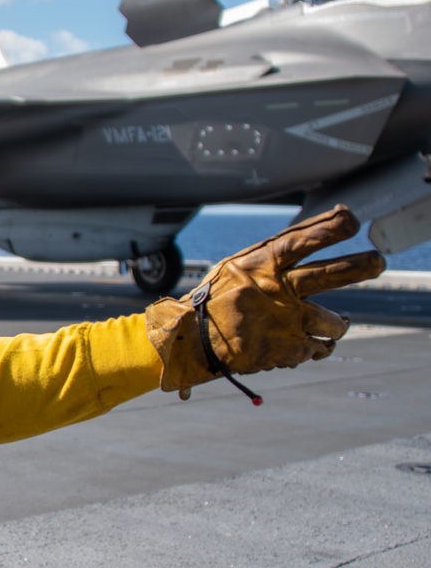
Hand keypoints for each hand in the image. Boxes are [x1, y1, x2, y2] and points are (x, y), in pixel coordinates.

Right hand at [146, 204, 384, 398]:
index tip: (352, 219)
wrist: (189, 343)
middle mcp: (276, 291)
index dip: (331, 227)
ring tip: (335, 323)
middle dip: (361, 266)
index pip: (303, 239)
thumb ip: (271, 257)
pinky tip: (309, 343)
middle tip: (379, 261)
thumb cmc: (213, 301)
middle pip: (331, 273)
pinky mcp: (289, 349)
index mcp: (259, 266)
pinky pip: (320, 347)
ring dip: (337, 324)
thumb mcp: (235, 269)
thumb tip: (311, 239)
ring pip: (334, 321)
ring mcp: (285, 321)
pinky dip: (318, 346)